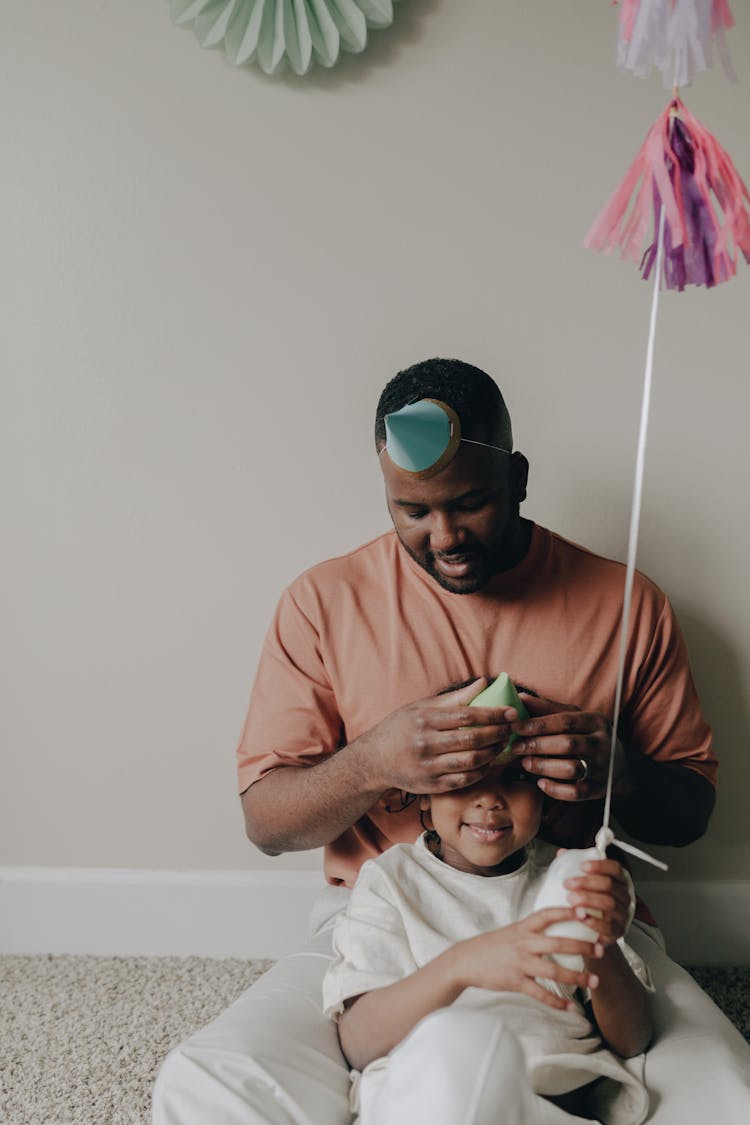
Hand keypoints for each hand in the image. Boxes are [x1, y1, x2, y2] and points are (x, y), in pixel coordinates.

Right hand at [361, 678, 517, 794]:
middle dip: (498, 733)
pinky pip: (464, 780)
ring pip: (471, 761)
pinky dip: (481, 771)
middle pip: (472, 739)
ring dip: (493, 753)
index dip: (493, 714)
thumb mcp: (420, 707)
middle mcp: (426, 743)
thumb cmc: (400, 728)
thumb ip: (454, 698)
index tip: (510, 712)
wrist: (374, 760)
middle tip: (511, 729)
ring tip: (502, 744)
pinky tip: (488, 762)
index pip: (467, 715)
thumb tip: (483, 683)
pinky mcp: (431, 785)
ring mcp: (428, 766)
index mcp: (424, 720)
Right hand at [451, 908, 602, 1010]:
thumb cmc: (491, 946)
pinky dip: (557, 1002)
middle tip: (602, 949)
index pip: (547, 915)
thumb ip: (531, 931)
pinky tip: (571, 1008)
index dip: (567, 911)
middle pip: (558, 943)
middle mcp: (523, 943)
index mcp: (522, 928)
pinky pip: (540, 993)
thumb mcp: (510, 932)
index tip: (586, 911)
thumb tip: (554, 928)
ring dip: (577, 977)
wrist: (465, 961)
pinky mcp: (515, 982)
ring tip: (595, 981)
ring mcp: (519, 963)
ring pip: (554, 970)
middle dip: (582, 946)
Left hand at [508, 692, 628, 801]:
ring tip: (526, 763)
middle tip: (516, 748)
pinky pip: (576, 792)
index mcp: (595, 721)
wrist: (620, 764)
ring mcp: (602, 767)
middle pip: (568, 744)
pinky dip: (555, 789)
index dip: (538, 724)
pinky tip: (540, 782)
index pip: (565, 721)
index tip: (516, 727)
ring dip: (544, 767)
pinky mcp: (599, 789)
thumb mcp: (575, 716)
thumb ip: (548, 708)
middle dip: (537, 746)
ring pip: (572, 768)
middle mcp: (602, 743)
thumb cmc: (587, 735)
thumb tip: (520, 698)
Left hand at [562, 858, 632, 947]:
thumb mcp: (585, 883)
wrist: (595, 932)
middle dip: (586, 882)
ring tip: (570, 899)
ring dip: (588, 900)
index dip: (599, 865)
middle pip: (609, 885)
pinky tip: (581, 917)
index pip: (615, 868)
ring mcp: (623, 915)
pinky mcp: (618, 932)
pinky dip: (594, 922)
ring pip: (609, 904)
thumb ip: (575, 867)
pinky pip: (609, 927)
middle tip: (567, 884)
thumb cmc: (590, 903)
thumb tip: (562, 853)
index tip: (581, 866)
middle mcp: (624, 896)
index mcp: (619, 881)